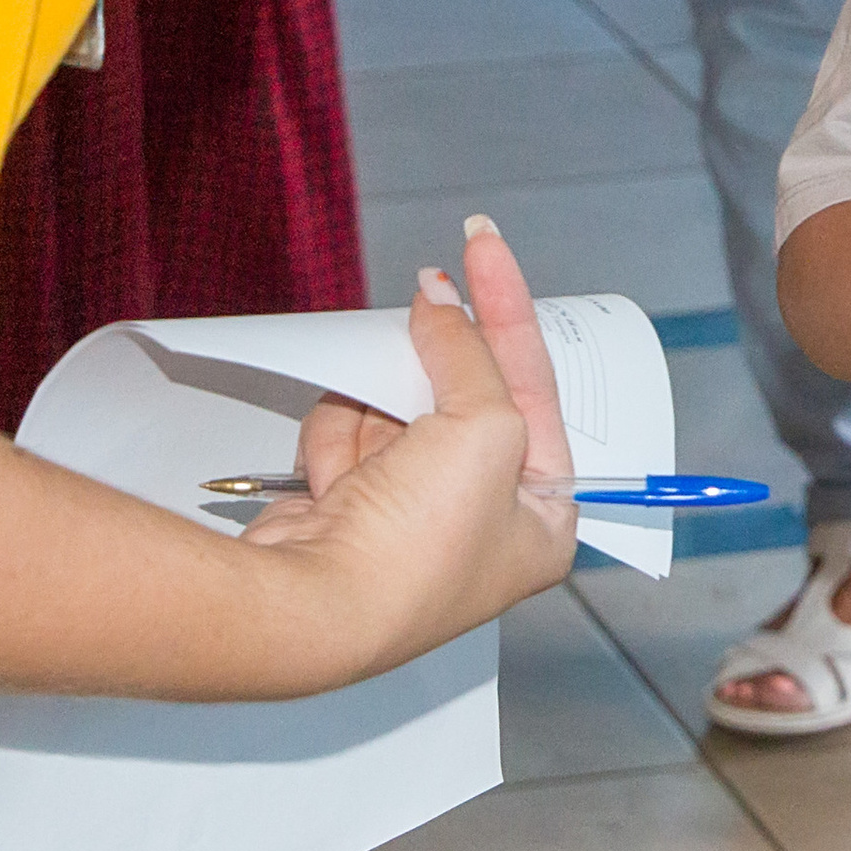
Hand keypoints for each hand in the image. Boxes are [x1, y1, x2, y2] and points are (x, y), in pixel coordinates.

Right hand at [240, 218, 577, 681]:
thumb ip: (470, 352)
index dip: (509, 307)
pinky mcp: (351, 511)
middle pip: (466, 394)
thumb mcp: (485, 425)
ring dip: (378, 408)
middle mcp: (484, 521)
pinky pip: (351, 434)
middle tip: (422, 303)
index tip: (482, 240)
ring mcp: (412, 517)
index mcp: (544, 517)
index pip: (536, 385)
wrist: (306, 610)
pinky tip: (332, 477)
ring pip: (400, 408)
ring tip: (373, 446)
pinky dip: (337, 438)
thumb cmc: (421, 541)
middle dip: (434, 364)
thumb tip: (439, 302)